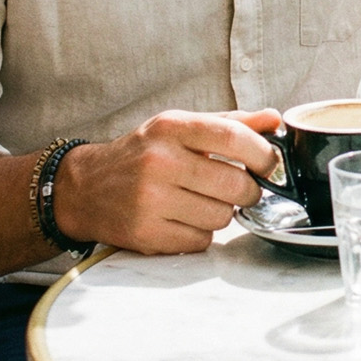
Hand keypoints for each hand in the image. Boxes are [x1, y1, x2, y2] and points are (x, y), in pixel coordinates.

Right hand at [52, 108, 280, 254]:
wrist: (86, 188)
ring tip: (203, 202)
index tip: (271, 164)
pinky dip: (200, 234)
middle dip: (248, 191)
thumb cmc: (143, 154)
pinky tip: (184, 220)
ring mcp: (150, 200)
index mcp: (172, 128)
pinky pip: (200, 241)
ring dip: (222, 214)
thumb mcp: (179, 127)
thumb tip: (274, 119)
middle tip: (240, 190)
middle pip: (235, 185)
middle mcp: (159, 162)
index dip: (263, 154)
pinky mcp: (145, 234)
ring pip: (221, 217)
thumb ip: (229, 123)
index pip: (233, 137)